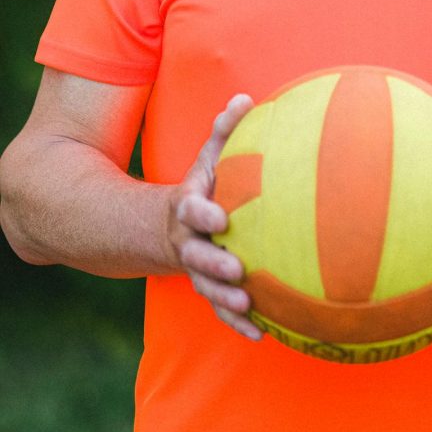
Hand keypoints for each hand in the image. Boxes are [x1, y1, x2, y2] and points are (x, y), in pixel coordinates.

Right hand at [167, 94, 262, 340]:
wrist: (169, 225)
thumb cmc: (204, 185)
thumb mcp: (208, 157)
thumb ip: (224, 131)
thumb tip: (245, 98)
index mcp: (187, 208)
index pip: (190, 210)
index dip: (202, 214)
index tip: (221, 217)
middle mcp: (188, 241)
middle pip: (196, 256)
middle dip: (213, 264)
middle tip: (237, 268)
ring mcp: (196, 269)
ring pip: (206, 287)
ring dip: (225, 299)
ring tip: (247, 303)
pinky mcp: (208, 288)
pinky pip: (220, 309)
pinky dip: (237, 321)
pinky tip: (261, 333)